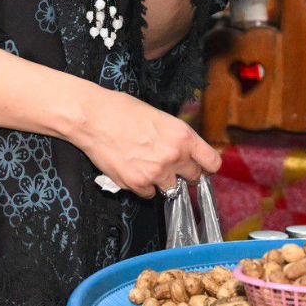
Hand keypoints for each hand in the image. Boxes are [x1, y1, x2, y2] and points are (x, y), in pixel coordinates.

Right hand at [74, 86, 222, 196]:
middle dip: (184, 173)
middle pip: (194, 178)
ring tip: (147, 165)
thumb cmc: (121, 111)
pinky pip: (148, 194)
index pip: (212, 162)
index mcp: (183, 136)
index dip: (207, 166)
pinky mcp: (136, 183)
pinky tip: (133, 169)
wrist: (93, 118)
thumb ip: (176, 137)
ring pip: (171, 189)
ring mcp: (155, 173)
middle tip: (170, 165)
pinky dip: (143, 186)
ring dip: (162, 181)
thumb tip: (185, 150)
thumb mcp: (159, 117)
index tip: (203, 168)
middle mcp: (173, 156)